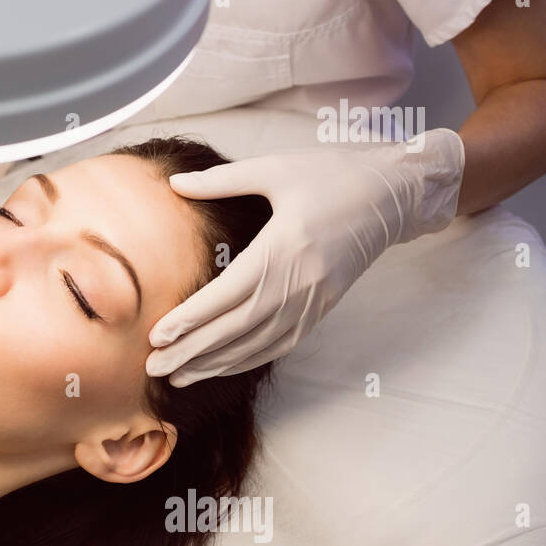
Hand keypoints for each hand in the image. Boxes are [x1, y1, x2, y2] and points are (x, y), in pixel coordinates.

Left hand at [145, 128, 465, 385]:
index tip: (157, 335)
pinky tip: (220, 368)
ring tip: (177, 377)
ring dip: (215, 364)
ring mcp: (313, 301)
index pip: (228, 294)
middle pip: (237, 329)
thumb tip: (174, 183)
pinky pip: (280, 344)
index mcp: (283, 247)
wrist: (392, 195)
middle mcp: (299, 282)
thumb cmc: (331, 175)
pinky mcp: (321, 309)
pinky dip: (247, 360)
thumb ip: (222, 181)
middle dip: (193, 352)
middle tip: (153, 368)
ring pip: (257, 344)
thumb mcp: (276, 168)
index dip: (192, 319)